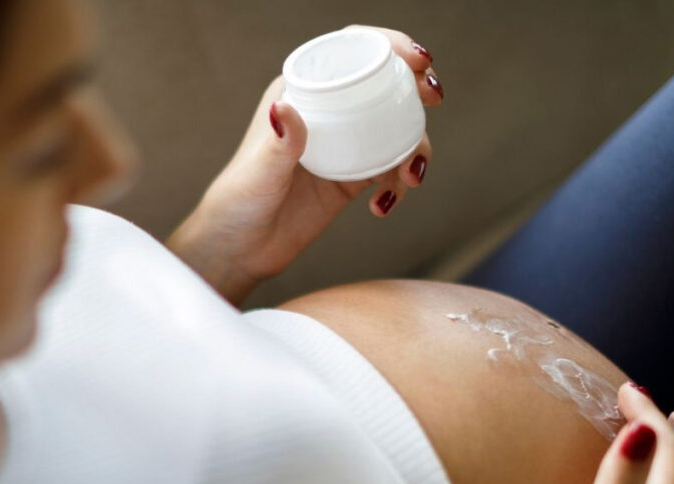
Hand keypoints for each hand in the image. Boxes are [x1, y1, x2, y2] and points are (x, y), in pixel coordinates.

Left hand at [166, 25, 441, 305]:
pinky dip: (399, 184)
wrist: (243, 248)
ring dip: (417, 145)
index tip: (417, 60)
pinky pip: (392, 169)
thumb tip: (283, 109)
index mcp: (303, 92)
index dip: (389, 45)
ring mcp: (345, 145)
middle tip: (433, 100)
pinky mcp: (354, 178)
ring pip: (397, 128)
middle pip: (384, 84)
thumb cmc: (241, 202)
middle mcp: (328, 113)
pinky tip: (384, 207)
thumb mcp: (260, 172)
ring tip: (410, 179)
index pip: (350, 51)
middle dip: (416, 86)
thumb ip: (277, 143)